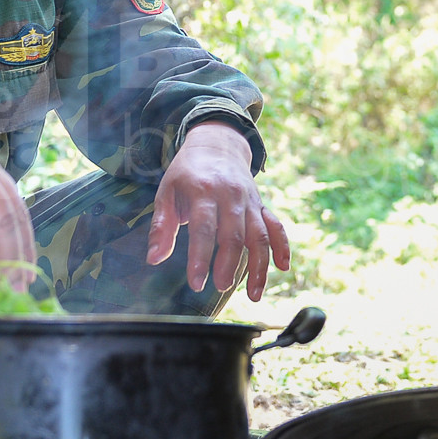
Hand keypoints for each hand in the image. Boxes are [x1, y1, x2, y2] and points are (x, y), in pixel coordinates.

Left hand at [146, 122, 290, 301]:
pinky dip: (282, 246)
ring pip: (259, 236)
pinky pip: (275, 226)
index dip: (200, 258)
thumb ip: (161, 227)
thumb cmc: (187, 173)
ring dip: (259, 266)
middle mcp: (231, 196)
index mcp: (203, 191)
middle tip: (221, 286)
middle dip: (229, 264)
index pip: (203, 229)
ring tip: (254, 294)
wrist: (217, 144)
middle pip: (234, 235)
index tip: (196, 283)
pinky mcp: (261, 205)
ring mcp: (250, 201)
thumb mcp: (166, 192)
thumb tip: (154, 259)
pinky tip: (283, 267)